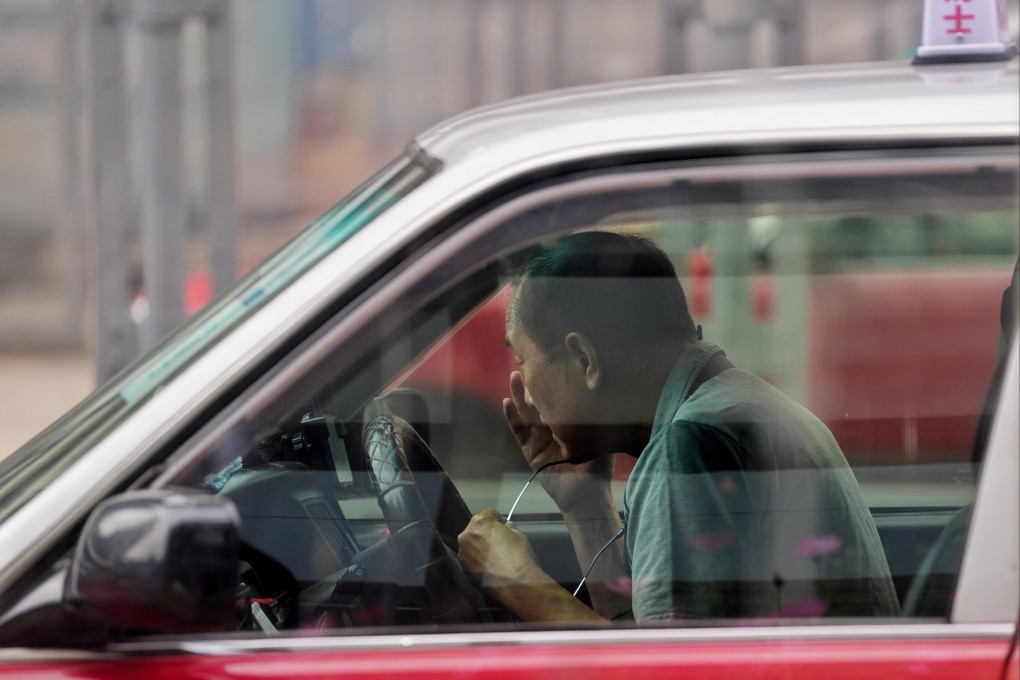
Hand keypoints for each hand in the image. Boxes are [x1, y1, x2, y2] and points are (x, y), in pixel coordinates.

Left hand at [458, 508, 539, 588]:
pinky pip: (471, 561)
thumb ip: (507, 528)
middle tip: (499, 543)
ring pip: (471, 546)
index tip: (504, 527)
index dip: (498, 519)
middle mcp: (466, 536)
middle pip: (476, 529)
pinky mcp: (464, 570)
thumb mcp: (518, 534)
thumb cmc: (518, 555)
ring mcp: (463, 554)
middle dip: (486, 534)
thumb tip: (505, 528)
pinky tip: (490, 569)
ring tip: (494, 558)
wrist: (516, 584)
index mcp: (479, 522)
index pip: (489, 513)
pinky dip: (478, 562)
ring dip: (480, 548)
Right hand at [502, 371, 613, 512]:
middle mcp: (554, 428)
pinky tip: (506, 402)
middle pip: (539, 402)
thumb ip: (596, 416)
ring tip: (514, 377)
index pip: (558, 399)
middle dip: (534, 384)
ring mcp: (540, 439)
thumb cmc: (598, 465)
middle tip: (529, 363)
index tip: (550, 363)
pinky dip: (512, 417)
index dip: (552, 383)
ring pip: (526, 413)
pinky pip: (519, 431)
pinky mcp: (530, 451)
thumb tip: (601, 389)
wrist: (587, 493)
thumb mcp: (599, 435)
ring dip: (519, 395)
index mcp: (570, 423)